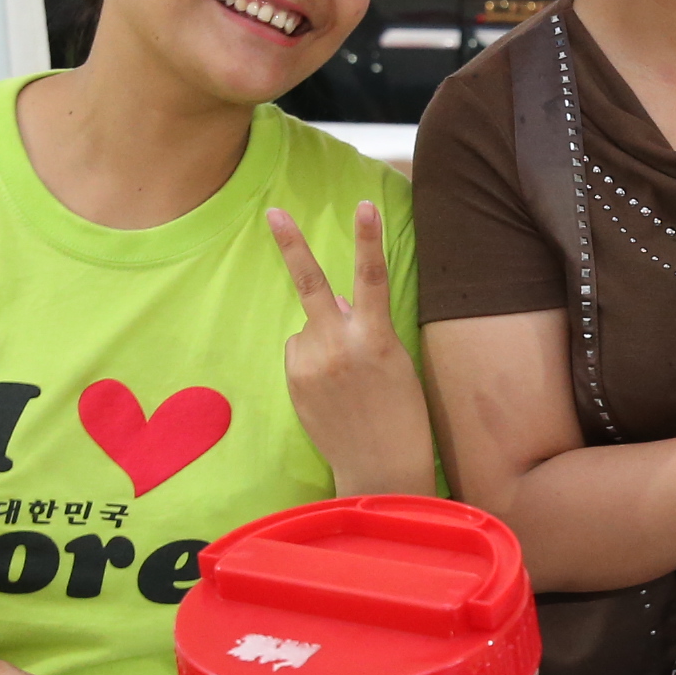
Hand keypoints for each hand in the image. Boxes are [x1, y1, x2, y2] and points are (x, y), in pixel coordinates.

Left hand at [271, 202, 438, 495]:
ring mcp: (310, 364)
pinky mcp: (293, 381)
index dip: (370, 239)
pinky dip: (312, 360)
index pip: (373, 277)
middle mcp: (339, 346)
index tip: (365, 205)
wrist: (379, 469)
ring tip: (346, 379)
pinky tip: (331, 390)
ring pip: (309, 327)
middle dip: (291, 244)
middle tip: (273, 211)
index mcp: (376, 339)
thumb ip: (366, 328)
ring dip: (322, 337)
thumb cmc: (402, 415)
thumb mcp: (397, 364)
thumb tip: (335, 303)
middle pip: (311, 284)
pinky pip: (299, 352)